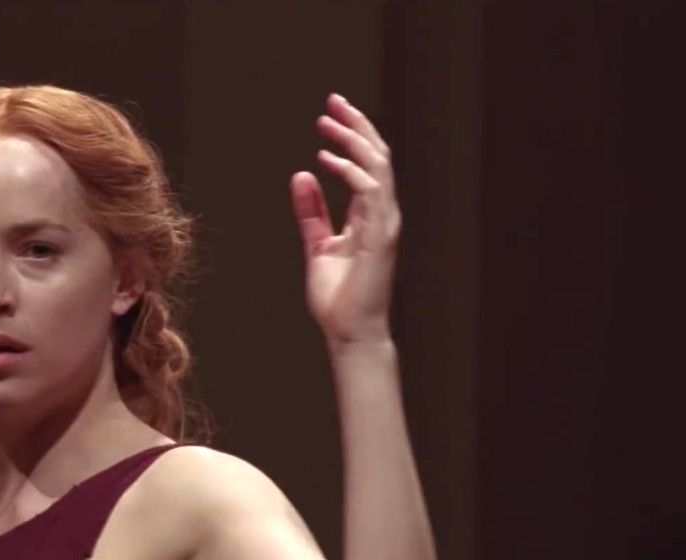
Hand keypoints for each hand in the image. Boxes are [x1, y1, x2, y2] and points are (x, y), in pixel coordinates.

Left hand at [291, 93, 400, 347]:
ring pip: (378, 168)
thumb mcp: (317, 245)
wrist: (348, 332)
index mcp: (370, 215)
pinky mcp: (380, 238)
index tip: (329, 114)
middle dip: (357, 126)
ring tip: (328, 122)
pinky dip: (351, 173)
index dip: (352, 136)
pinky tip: (327, 160)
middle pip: (378, 157)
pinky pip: (371, 194)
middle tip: (333, 101)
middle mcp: (383, 215)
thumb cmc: (338, 296)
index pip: (368, 164)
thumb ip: (311, 212)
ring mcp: (385, 225)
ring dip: (354, 141)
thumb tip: (301, 176)